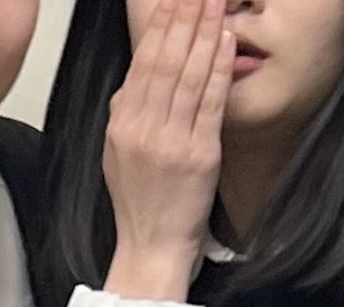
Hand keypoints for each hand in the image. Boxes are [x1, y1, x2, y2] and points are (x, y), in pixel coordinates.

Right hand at [101, 0, 231, 300]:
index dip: (160, 25)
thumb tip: (136, 78)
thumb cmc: (139, 203)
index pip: (143, 62)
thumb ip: (126, 114)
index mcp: (121, 125)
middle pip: (165, 60)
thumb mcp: (117, 154)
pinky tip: (226, 42)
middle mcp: (142, 129)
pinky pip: (210, 102)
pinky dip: (218, 68)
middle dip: (184, 18)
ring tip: (216, 2)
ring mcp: (170, 141)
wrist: (151, 245)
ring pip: (189, 75)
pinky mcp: (198, 153)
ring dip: (205, 33)